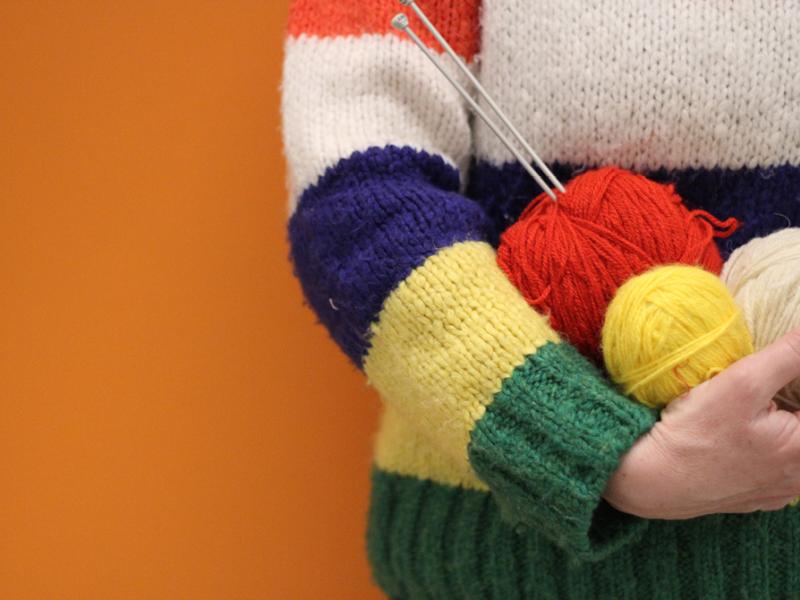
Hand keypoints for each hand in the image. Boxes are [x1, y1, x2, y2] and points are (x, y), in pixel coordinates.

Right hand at [604, 328, 799, 518]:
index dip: (792, 381)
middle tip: (760, 391)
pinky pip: (776, 471)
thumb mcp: (742, 382)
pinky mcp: (758, 498)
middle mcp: (799, 477)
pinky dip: (766, 453)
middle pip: (798, 424)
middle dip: (785, 404)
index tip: (769, 375)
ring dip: (778, 428)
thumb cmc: (695, 432)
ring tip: (748, 413)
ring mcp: (780, 491)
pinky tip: (739, 441)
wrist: (653, 479)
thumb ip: (787, 355)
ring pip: (790, 451)